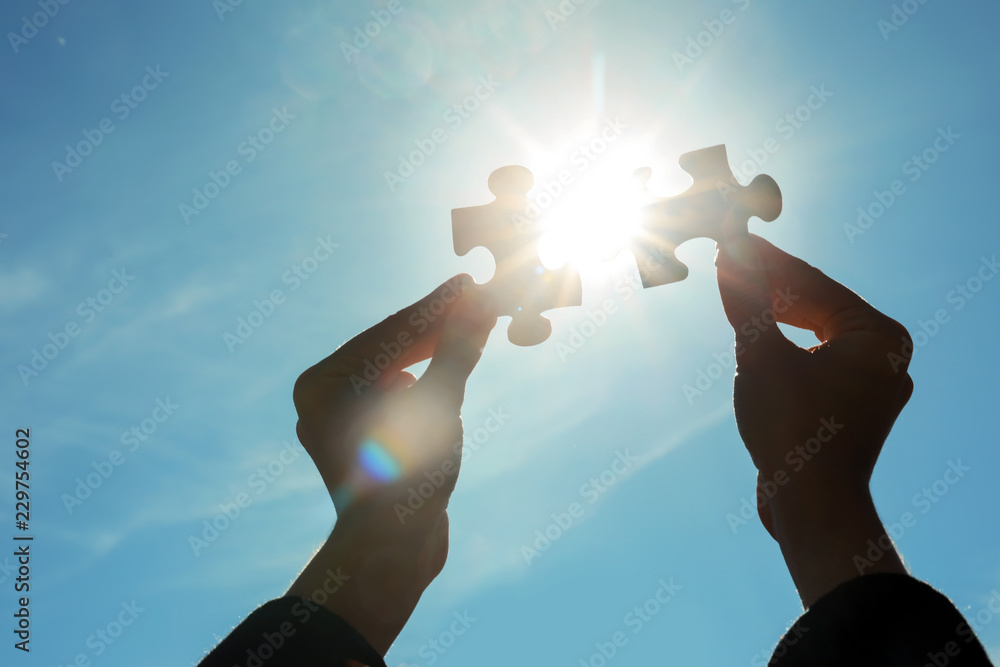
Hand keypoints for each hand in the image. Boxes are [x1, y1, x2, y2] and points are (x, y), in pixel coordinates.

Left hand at [287, 274, 495, 652]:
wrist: (390, 553)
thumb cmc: (408, 476)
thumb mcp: (439, 404)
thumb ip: (456, 351)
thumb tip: (478, 305)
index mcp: (323, 382)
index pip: (391, 331)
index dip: (437, 306)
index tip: (470, 284)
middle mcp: (322, 398)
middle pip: (390, 348)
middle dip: (438, 327)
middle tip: (479, 299)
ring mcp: (339, 422)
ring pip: (396, 371)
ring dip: (436, 351)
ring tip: (474, 326)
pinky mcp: (363, 443)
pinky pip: (397, 399)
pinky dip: (428, 382)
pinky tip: (453, 365)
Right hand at [716, 235, 912, 605]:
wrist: (812, 507)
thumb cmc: (794, 429)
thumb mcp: (761, 355)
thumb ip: (748, 300)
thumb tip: (730, 251)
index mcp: (880, 337)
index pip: (814, 284)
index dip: (767, 261)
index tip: (732, 239)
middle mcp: (886, 357)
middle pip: (817, 306)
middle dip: (770, 285)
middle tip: (728, 259)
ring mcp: (870, 385)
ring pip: (813, 334)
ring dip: (773, 314)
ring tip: (735, 292)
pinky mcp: (850, 408)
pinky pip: (813, 362)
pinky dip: (782, 347)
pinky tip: (754, 336)